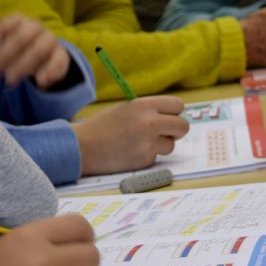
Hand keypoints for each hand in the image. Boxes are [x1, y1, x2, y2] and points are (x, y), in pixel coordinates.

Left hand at [0, 13, 70, 88]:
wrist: (48, 56)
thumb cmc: (19, 50)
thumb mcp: (4, 46)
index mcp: (19, 20)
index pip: (3, 25)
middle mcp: (35, 27)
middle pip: (21, 37)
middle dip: (5, 55)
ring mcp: (50, 40)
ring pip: (38, 50)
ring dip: (22, 66)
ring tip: (9, 81)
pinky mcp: (62, 55)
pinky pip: (57, 61)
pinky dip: (49, 71)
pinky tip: (40, 82)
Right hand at [72, 96, 188, 174]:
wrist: (82, 146)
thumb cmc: (103, 126)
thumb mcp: (127, 109)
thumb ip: (150, 111)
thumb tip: (174, 117)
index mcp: (144, 105)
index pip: (177, 105)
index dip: (175, 112)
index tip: (170, 117)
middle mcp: (149, 123)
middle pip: (183, 126)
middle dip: (177, 131)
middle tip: (167, 133)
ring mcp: (148, 143)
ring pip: (170, 145)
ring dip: (160, 145)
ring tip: (139, 143)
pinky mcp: (144, 160)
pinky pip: (156, 157)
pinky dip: (147, 156)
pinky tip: (130, 152)